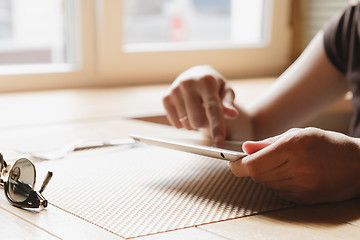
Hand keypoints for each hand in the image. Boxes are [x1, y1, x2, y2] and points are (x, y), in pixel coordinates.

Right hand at [163, 65, 237, 144]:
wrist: (195, 74)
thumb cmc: (213, 85)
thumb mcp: (225, 90)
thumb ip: (228, 103)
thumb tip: (232, 114)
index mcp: (206, 81)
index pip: (212, 108)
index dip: (216, 126)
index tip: (219, 141)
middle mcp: (188, 83)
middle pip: (197, 121)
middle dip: (205, 123)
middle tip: (207, 113)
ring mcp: (175, 90)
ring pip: (187, 125)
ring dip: (194, 123)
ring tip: (197, 109)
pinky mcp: (166, 98)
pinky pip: (176, 124)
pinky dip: (184, 123)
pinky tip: (187, 111)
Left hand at [230, 128, 359, 203]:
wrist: (359, 165)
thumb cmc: (326, 143)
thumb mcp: (297, 134)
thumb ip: (267, 143)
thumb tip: (244, 149)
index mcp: (293, 147)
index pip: (252, 165)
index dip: (238, 165)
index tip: (233, 162)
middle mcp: (297, 168)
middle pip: (256, 176)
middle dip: (252, 168)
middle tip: (259, 159)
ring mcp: (302, 187)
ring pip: (266, 184)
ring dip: (266, 175)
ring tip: (282, 165)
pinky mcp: (306, 199)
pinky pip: (279, 192)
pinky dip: (278, 184)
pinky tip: (292, 175)